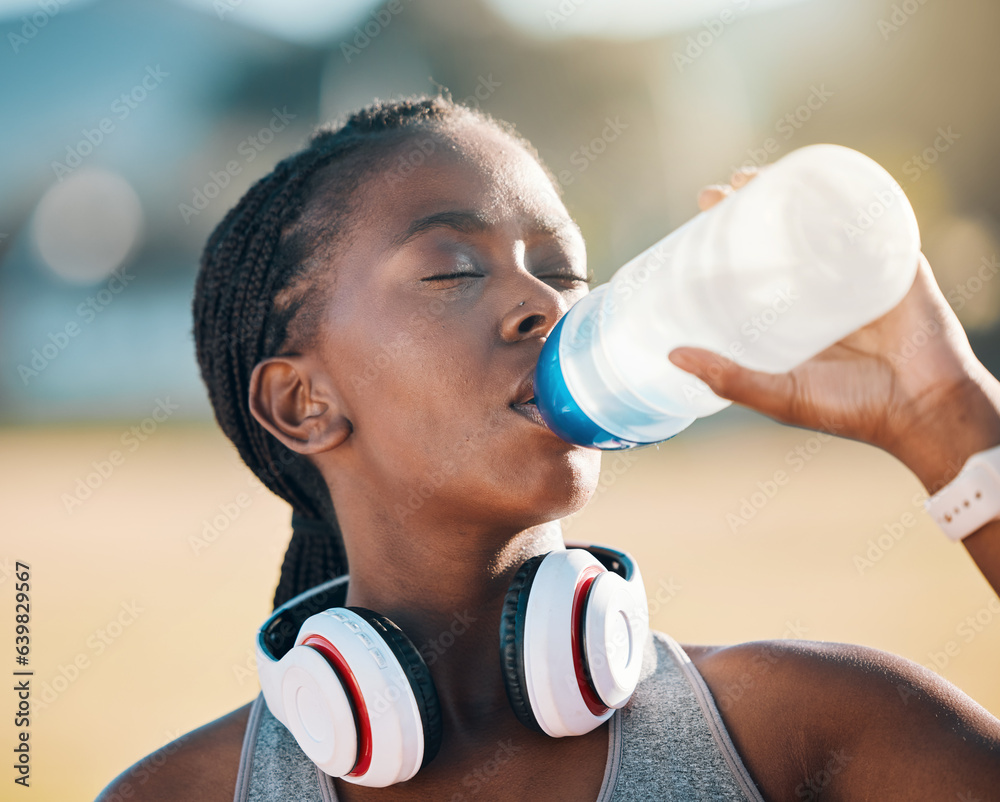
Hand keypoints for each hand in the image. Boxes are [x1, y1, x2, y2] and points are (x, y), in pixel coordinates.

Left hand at [669, 169, 999, 491]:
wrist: (924, 407)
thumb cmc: (852, 409)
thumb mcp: (779, 395)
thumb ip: (728, 377)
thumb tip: (671, 354)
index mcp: (792, 320)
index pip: (750, 272)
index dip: (721, 247)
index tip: (694, 228)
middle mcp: (819, 292)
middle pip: (778, 238)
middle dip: (745, 211)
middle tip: (714, 193)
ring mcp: (856, 274)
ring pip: (817, 222)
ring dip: (785, 193)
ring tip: (750, 177)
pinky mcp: (892, 261)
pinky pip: (868, 220)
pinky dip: (844, 195)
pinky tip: (813, 176)